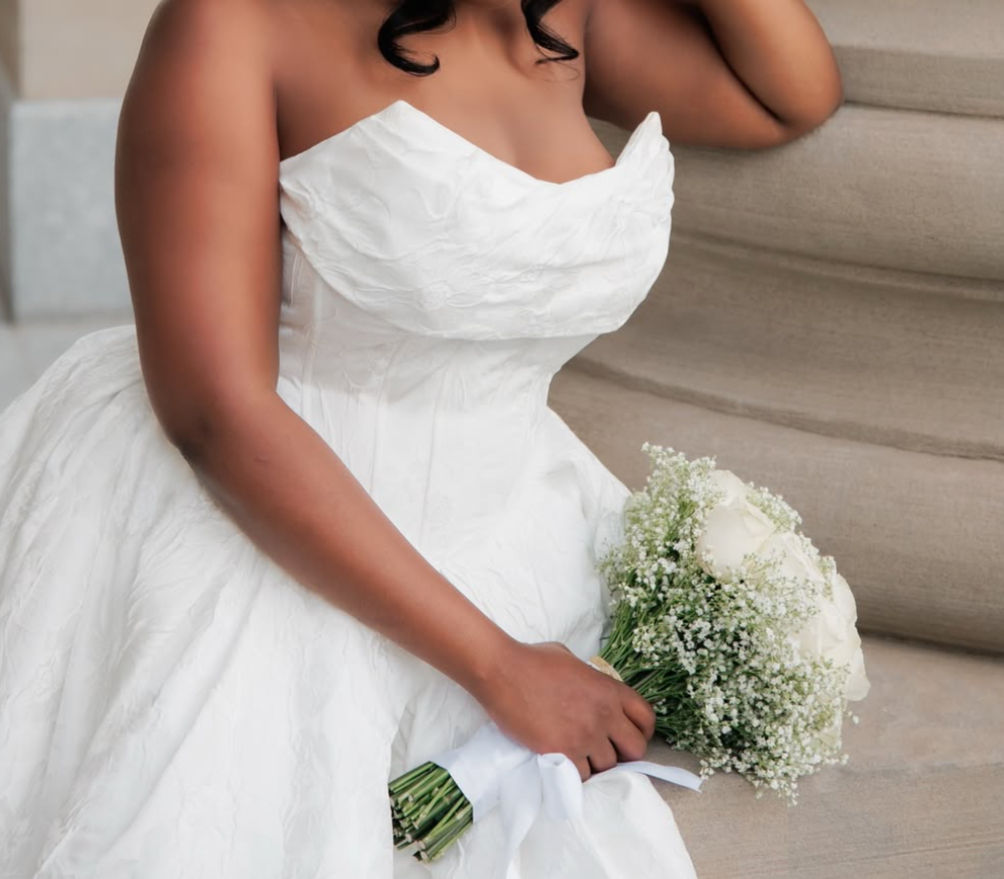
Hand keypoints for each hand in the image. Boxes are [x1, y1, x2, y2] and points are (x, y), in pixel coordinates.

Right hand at [472, 640, 656, 781]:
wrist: (503, 672)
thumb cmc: (532, 660)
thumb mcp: (572, 661)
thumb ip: (590, 680)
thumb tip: (592, 692)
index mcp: (609, 689)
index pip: (646, 718)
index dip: (641, 731)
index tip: (627, 736)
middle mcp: (604, 714)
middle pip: (635, 749)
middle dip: (623, 753)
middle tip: (604, 750)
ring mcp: (585, 735)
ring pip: (607, 766)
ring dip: (594, 763)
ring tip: (577, 753)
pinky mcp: (563, 752)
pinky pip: (582, 775)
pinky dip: (575, 772)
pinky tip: (562, 760)